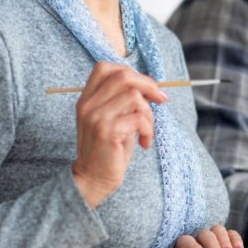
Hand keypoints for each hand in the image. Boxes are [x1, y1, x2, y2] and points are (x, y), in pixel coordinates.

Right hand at [72, 62, 168, 207]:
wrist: (93, 180)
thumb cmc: (109, 150)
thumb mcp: (113, 119)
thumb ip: (124, 100)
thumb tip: (152, 86)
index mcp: (86, 99)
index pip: (104, 68)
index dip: (130, 72)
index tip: (146, 88)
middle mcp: (88, 105)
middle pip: (123, 76)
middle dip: (149, 86)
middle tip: (161, 100)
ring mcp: (96, 117)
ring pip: (134, 96)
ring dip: (150, 114)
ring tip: (147, 131)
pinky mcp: (107, 131)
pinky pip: (139, 118)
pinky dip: (149, 130)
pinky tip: (144, 143)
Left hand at [172, 224, 244, 247]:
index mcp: (181, 244)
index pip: (186, 240)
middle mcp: (196, 237)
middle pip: (204, 234)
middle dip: (213, 246)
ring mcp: (211, 235)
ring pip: (218, 230)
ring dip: (226, 243)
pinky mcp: (224, 238)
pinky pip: (231, 234)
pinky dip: (236, 242)